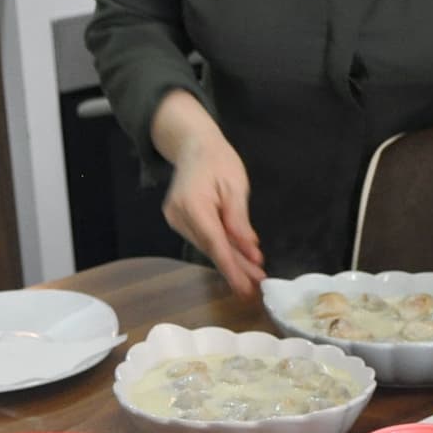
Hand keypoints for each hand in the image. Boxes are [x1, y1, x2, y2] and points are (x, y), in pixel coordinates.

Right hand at [152, 92, 264, 296]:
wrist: (194, 146)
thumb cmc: (219, 160)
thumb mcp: (235, 187)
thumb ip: (240, 220)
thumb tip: (250, 249)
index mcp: (193, 204)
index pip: (215, 243)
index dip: (231, 268)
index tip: (245, 287)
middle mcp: (178, 215)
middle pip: (211, 248)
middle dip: (236, 268)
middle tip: (257, 285)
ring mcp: (175, 219)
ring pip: (207, 246)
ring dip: (231, 261)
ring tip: (254, 276)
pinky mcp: (178, 220)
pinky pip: (203, 239)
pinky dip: (221, 248)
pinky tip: (239, 260)